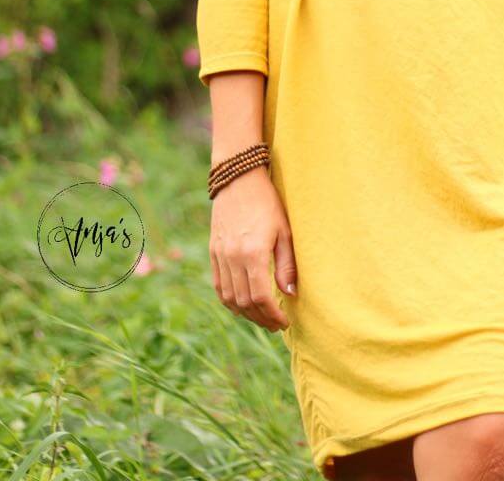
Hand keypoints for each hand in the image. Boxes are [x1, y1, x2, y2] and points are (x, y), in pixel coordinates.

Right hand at [209, 166, 297, 331]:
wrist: (239, 179)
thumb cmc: (267, 202)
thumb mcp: (284, 231)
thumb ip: (286, 264)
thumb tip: (290, 293)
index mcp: (253, 253)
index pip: (261, 297)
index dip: (273, 315)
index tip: (284, 321)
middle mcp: (233, 257)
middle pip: (245, 302)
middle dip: (261, 318)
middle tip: (275, 324)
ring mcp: (220, 255)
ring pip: (229, 297)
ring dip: (245, 313)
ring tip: (261, 317)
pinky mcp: (213, 251)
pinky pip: (219, 285)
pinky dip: (229, 300)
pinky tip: (242, 304)